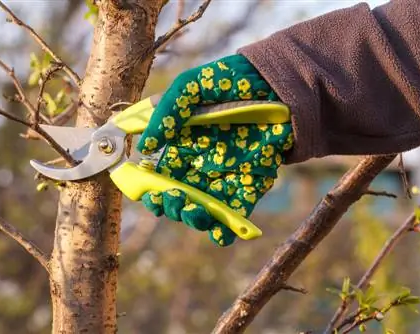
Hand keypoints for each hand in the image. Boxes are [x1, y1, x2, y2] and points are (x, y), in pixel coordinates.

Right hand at [138, 55, 293, 245]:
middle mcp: (199, 167)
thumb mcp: (189, 88)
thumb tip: (145, 147)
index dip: (150, 191)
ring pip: (203, 211)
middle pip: (178, 198)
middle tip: (174, 199)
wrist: (275, 84)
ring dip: (194, 219)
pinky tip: (221, 234)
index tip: (150, 194)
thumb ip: (164, 113)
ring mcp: (224, 178)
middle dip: (171, 207)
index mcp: (180, 147)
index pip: (158, 177)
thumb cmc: (228, 81)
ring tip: (195, 212)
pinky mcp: (249, 185)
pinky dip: (227, 230)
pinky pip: (235, 214)